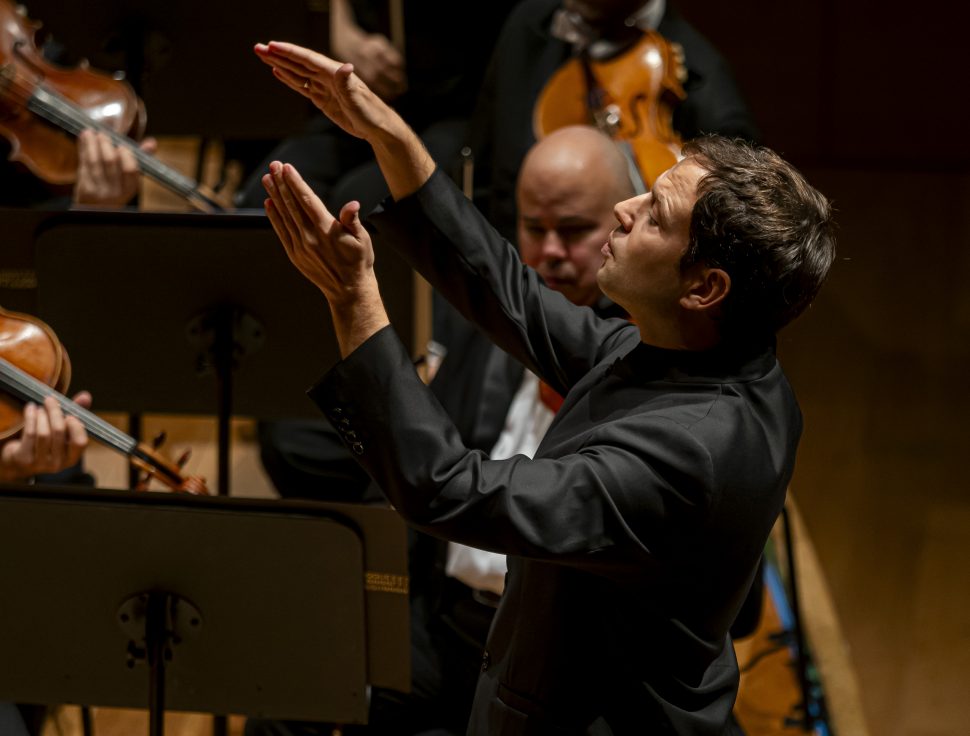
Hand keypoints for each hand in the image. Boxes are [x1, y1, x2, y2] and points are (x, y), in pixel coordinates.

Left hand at [0, 393, 90, 481]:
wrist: (21, 460)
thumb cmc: (47, 441)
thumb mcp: (63, 430)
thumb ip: (76, 413)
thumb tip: (85, 396)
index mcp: (72, 458)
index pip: (80, 442)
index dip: (76, 427)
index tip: (69, 415)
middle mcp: (58, 464)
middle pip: (59, 432)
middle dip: (55, 412)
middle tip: (50, 400)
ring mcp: (40, 463)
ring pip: (44, 433)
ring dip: (42, 415)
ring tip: (40, 407)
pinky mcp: (24, 459)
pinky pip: (29, 433)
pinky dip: (30, 417)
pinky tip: (30, 409)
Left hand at [73, 129, 156, 206]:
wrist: (96, 210)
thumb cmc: (116, 189)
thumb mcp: (130, 179)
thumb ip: (141, 159)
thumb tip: (152, 142)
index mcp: (130, 188)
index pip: (131, 169)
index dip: (126, 155)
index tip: (122, 145)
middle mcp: (115, 191)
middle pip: (110, 161)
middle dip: (106, 144)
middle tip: (103, 134)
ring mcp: (99, 190)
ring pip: (94, 161)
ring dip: (92, 143)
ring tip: (91, 132)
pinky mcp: (84, 188)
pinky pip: (84, 163)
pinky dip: (83, 148)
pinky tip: (84, 138)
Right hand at [254, 40, 434, 200]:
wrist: (378, 128)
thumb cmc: (371, 114)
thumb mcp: (358, 100)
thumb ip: (348, 84)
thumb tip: (346, 66)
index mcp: (335, 73)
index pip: (307, 60)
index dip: (289, 52)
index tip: (271, 46)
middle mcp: (328, 77)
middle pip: (298, 63)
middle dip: (278, 55)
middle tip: (258, 48)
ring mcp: (324, 87)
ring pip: (297, 73)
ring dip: (280, 65)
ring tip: (263, 56)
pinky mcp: (323, 100)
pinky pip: (302, 87)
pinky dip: (289, 79)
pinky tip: (278, 73)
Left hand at [262, 160, 373, 302]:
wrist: (349, 290)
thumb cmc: (359, 262)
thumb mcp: (363, 239)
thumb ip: (352, 220)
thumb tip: (352, 205)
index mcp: (327, 230)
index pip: (307, 200)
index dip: (296, 183)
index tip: (287, 168)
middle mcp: (310, 237)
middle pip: (292, 205)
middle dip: (282, 183)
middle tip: (274, 165)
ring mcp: (300, 246)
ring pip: (284, 216)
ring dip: (275, 196)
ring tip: (267, 179)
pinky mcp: (295, 255)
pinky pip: (281, 232)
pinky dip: (274, 217)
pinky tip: (268, 203)